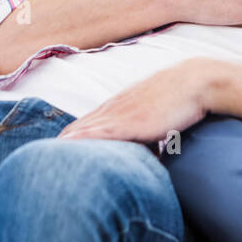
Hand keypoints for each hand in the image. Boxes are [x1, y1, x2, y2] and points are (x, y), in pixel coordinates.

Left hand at [58, 58, 219, 145]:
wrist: (198, 81)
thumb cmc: (184, 97)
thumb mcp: (163, 112)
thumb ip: (152, 128)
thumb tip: (156, 148)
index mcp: (123, 105)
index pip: (89, 122)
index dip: (73, 135)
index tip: (58, 150)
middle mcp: (117, 107)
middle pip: (80, 126)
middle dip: (63, 142)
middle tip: (43, 160)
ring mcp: (122, 114)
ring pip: (85, 130)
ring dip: (66, 143)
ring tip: (45, 158)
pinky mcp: (132, 122)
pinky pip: (100, 133)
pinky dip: (82, 140)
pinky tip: (65, 146)